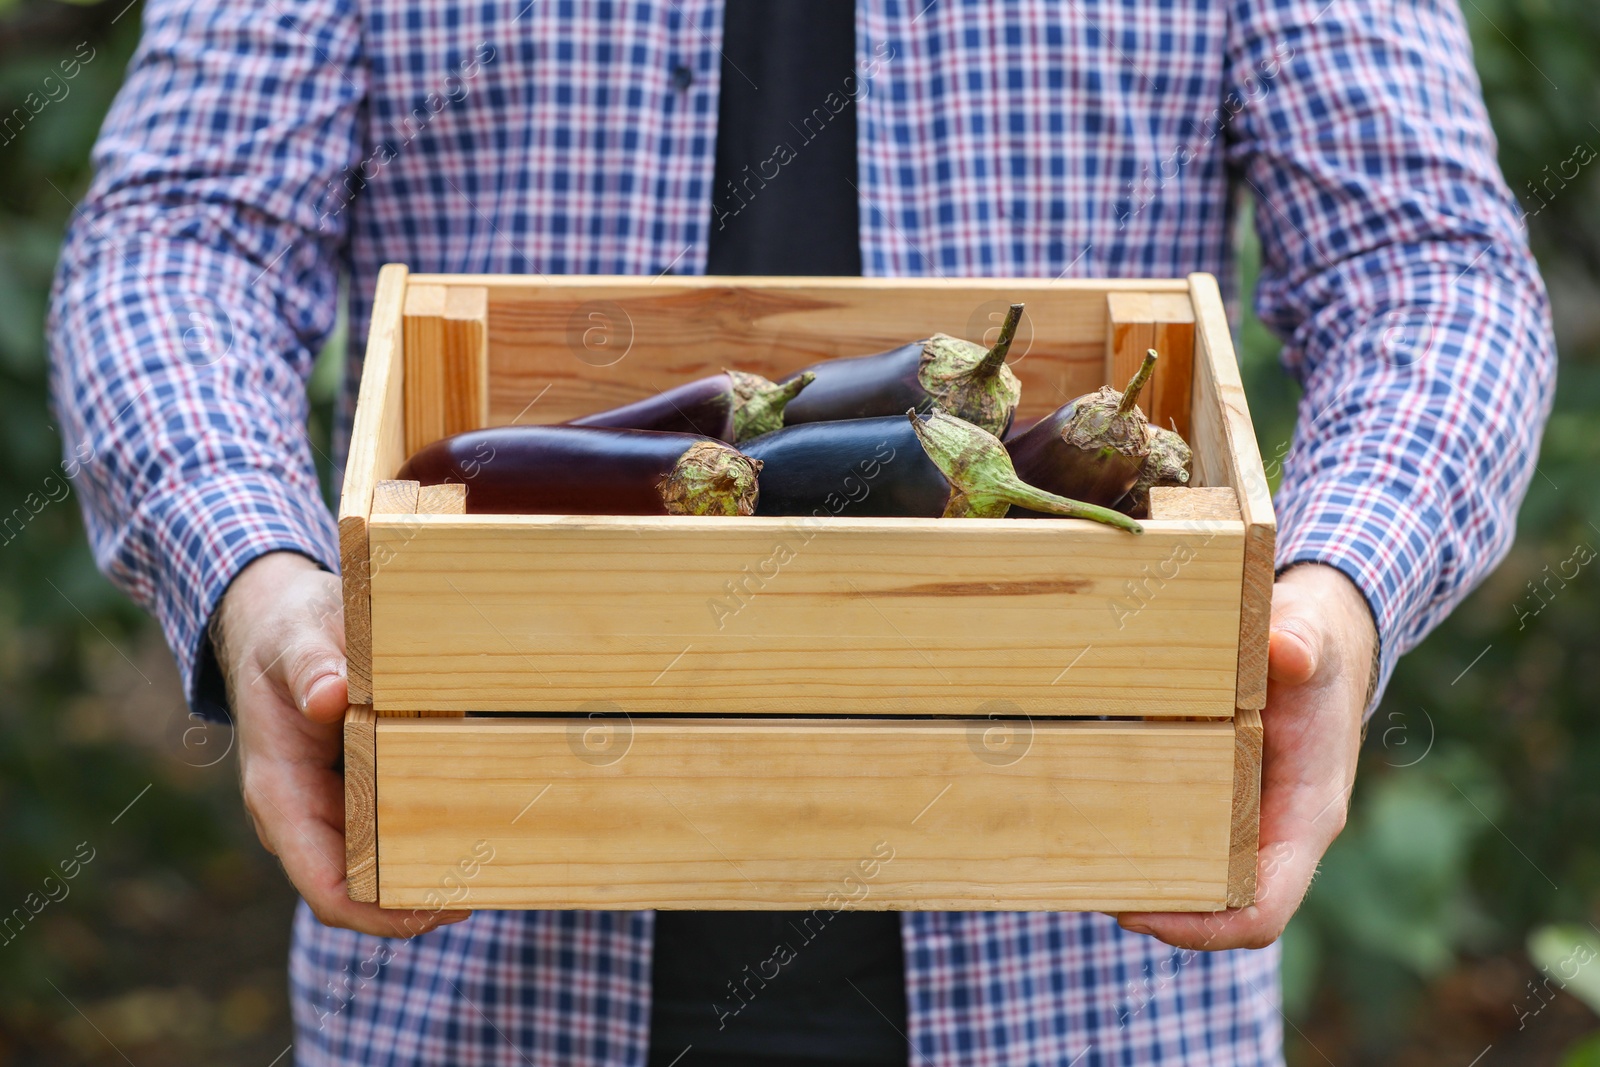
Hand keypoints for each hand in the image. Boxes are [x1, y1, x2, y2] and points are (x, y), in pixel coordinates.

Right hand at [212, 551, 468, 936]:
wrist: (277, 620)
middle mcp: (304, 813)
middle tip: (485, 888)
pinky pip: (392, 825)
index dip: (379, 913)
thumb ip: (311, 666)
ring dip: (428, 870)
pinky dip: (429, 832)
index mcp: (280, 795)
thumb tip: (331, 696)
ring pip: (380, 863)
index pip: (325, 886)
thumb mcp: (295, 638)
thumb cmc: (284, 632)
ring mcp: (331, 804)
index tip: (439, 910)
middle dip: (417, 900)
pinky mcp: (358, 785)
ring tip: (491, 867)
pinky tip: (477, 824)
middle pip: (361, 888)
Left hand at [1116, 562, 1375, 949]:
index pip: (1266, 906)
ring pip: (1203, 881)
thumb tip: (1286, 649)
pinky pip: (1189, 844)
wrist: (1320, 637)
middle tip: (1093, 892)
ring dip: (1151, 883)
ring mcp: (1253, 820)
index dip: (1207, 928)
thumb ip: (1301, 644)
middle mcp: (1280, 831)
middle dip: (1163, 912)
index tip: (1139, 915)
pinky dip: (1150, 846)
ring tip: (1083, 869)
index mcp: (1306, 813)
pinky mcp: (1225, 802)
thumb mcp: (1311, 636)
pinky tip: (1096, 828)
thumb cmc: (1318, 643)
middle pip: (1224, 907)